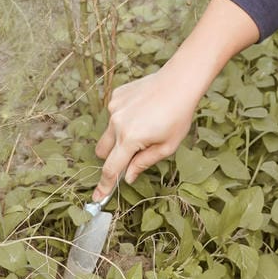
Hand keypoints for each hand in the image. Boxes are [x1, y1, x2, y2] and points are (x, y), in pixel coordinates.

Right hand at [93, 69, 199, 198]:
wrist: (180, 81)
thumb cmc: (179, 115)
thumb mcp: (167, 146)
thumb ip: (144, 162)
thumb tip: (128, 177)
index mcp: (130, 139)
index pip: (111, 168)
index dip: (104, 185)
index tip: (97, 197)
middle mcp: (116, 123)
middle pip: (103, 151)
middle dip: (113, 157)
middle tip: (134, 152)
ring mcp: (114, 108)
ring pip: (108, 132)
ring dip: (120, 136)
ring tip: (145, 125)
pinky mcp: (116, 97)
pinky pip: (114, 115)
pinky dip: (124, 118)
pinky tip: (143, 110)